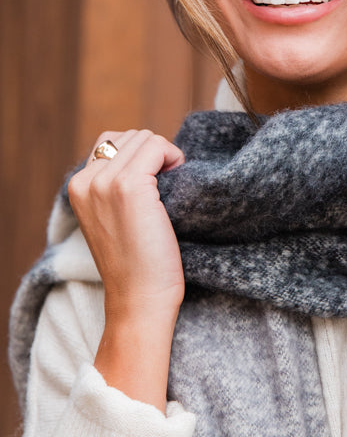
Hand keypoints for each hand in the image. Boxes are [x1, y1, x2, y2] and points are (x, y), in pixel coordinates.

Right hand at [68, 129, 185, 321]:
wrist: (139, 299)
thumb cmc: (137, 263)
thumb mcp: (113, 217)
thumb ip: (115, 184)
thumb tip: (148, 149)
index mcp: (77, 186)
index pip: (112, 141)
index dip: (141, 156)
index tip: (156, 183)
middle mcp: (86, 181)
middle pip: (131, 136)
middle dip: (154, 154)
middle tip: (167, 187)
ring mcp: (105, 182)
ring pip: (145, 139)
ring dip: (165, 156)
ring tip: (170, 188)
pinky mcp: (129, 187)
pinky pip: (157, 147)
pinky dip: (173, 157)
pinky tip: (177, 180)